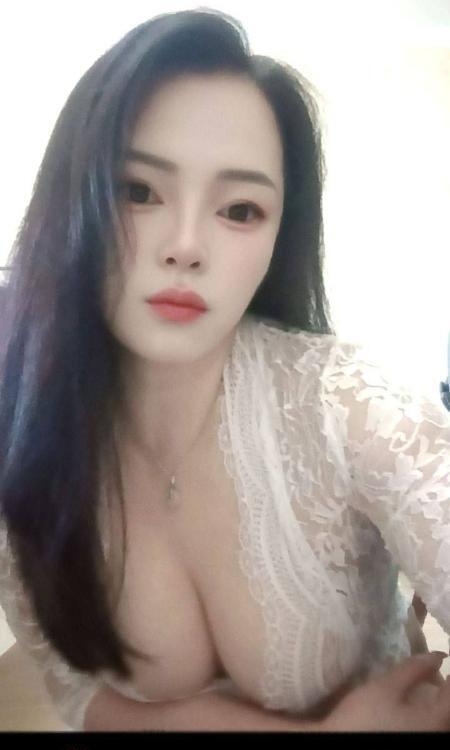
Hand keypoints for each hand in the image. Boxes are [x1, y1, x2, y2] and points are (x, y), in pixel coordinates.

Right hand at [321, 652, 449, 731]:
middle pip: (447, 709)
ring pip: (439, 720)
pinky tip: (409, 705)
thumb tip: (437, 656)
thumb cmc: (364, 719)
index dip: (449, 674)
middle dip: (442, 689)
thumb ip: (413, 670)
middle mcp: (434, 732)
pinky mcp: (410, 738)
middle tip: (431, 670)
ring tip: (420, 685)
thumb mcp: (385, 688)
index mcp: (435, 719)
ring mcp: (422, 737)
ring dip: (434, 703)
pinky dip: (425, 713)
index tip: (443, 656)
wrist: (336, 744)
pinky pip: (427, 725)